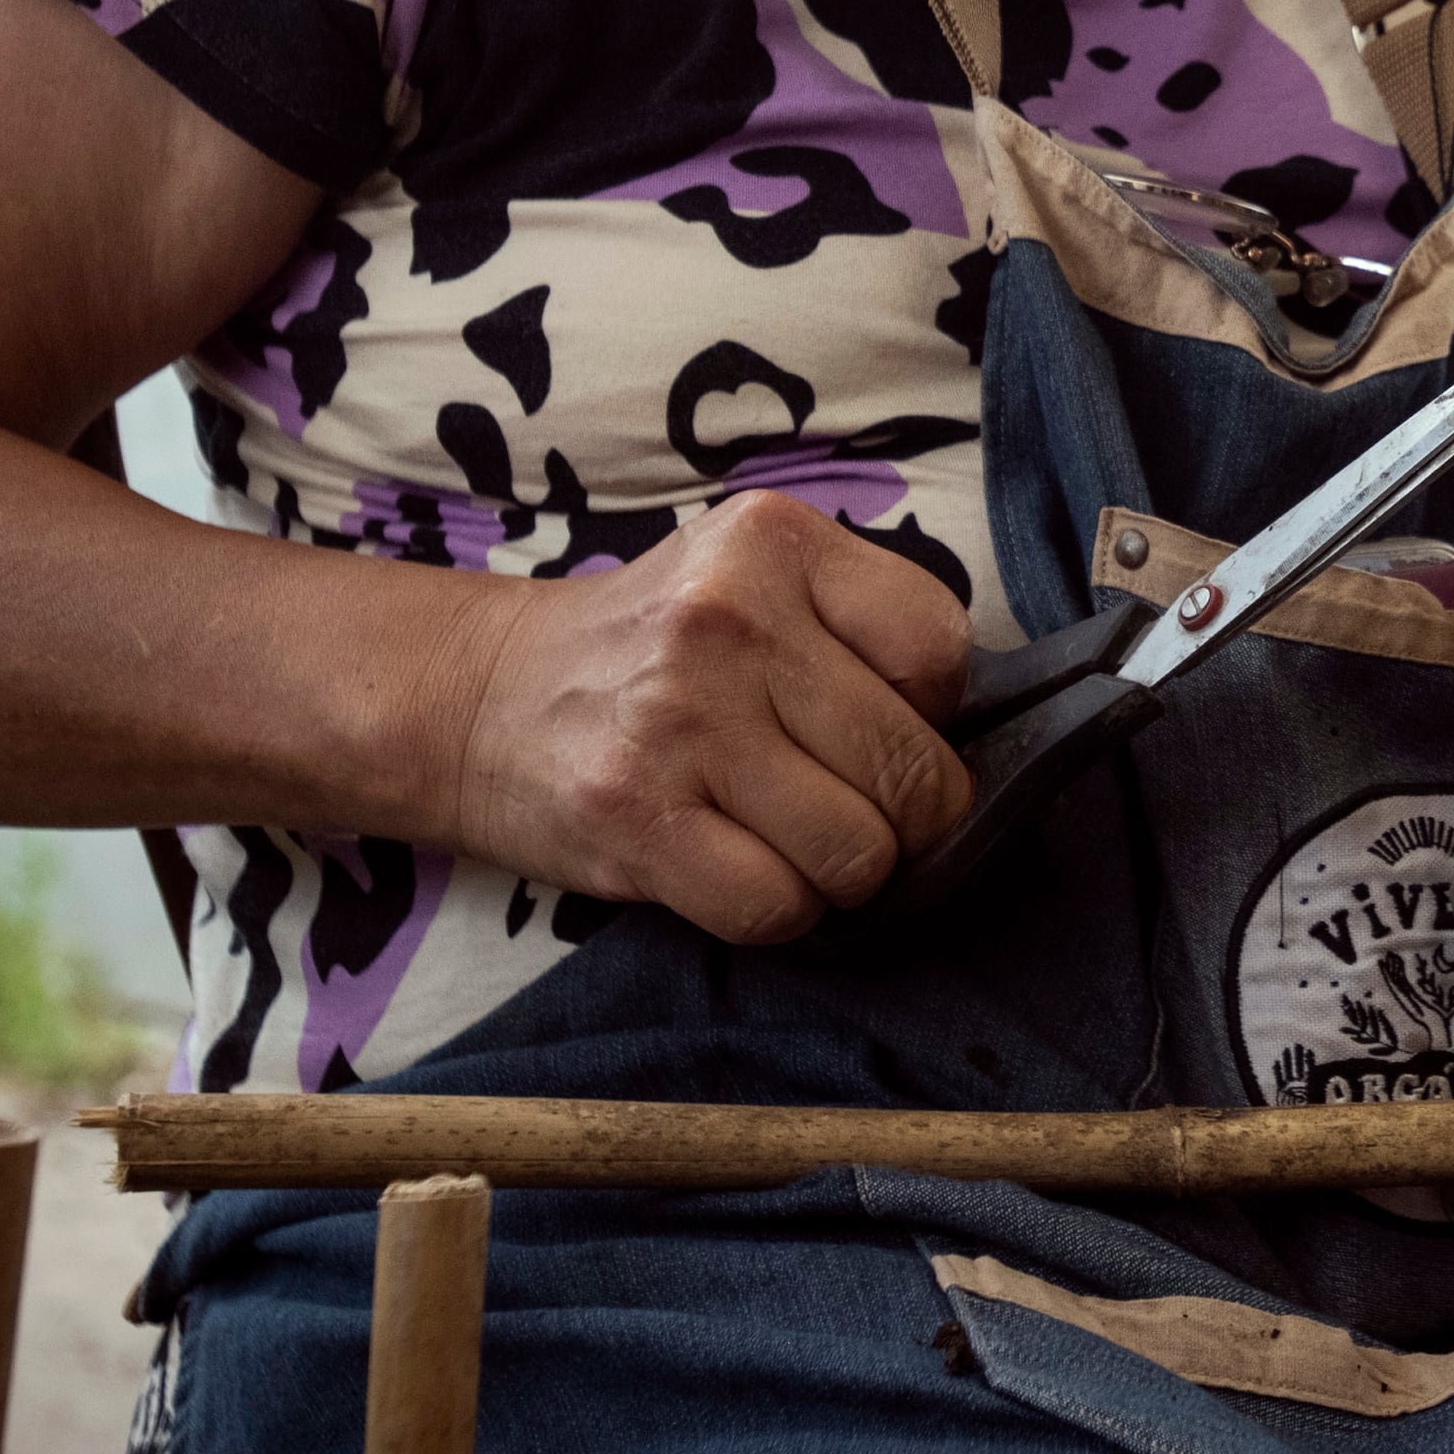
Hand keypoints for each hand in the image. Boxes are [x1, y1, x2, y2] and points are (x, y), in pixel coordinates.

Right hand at [439, 495, 971, 940]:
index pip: (940, 653)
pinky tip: (737, 867)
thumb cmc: (650, 650)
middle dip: (904, 816)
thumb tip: (974, 738)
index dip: (933, 714)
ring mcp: (679, 721)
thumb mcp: (751, 581)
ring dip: (839, 871)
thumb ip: (860, 628)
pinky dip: (778, 910)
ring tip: (785, 834)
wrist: (478, 697)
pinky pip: (778, 908)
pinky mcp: (635, 819)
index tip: (879, 723)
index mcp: (776, 542)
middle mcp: (729, 620)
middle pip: (913, 769)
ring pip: (857, 852)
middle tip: (846, 804)